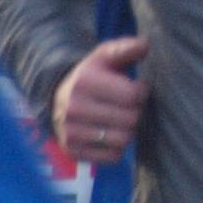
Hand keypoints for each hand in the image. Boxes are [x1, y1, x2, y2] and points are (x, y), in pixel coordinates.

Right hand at [52, 37, 147, 165]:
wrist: (57, 97)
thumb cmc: (91, 75)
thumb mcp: (104, 56)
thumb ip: (125, 48)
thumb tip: (145, 45)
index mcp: (84, 82)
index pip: (133, 96)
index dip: (142, 91)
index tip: (137, 88)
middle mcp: (74, 108)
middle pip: (130, 119)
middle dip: (136, 111)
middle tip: (129, 106)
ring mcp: (71, 132)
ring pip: (123, 139)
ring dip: (129, 130)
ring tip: (122, 119)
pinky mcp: (72, 151)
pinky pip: (112, 157)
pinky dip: (117, 147)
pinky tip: (111, 133)